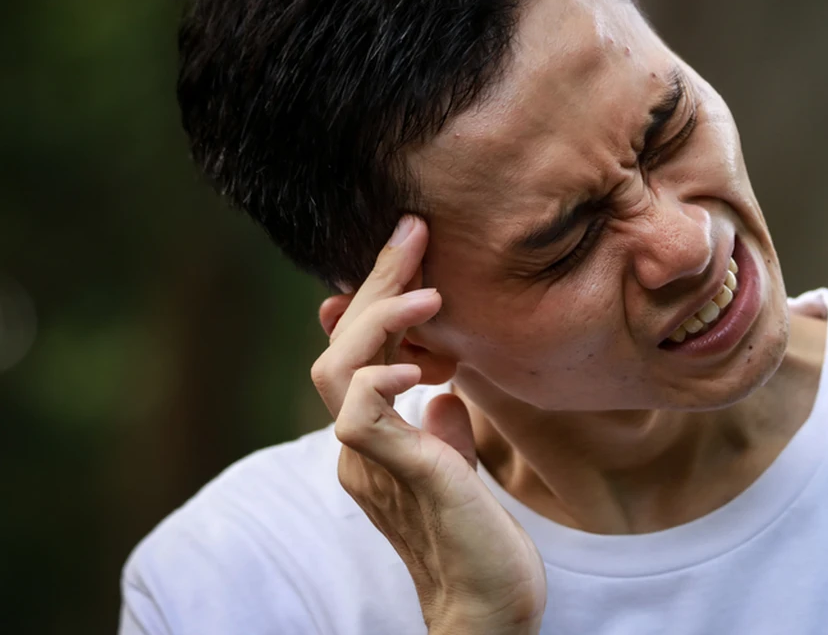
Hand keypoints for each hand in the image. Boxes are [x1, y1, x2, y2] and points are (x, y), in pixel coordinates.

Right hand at [310, 215, 545, 633]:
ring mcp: (372, 463)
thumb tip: (444, 391)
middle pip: (340, 346)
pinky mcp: (399, 478)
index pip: (359, 351)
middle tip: (413, 231)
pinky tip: (419, 364)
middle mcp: (361, 446)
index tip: (413, 246)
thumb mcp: (458, 467)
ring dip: (378, 319)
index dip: (376, 297)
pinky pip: (360, 417)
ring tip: (428, 290)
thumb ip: (440, 427)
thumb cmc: (480, 541)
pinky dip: (380, 379)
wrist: (488, 607)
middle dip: (374, 283)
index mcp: (374, 437)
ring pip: (337, 371)